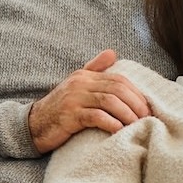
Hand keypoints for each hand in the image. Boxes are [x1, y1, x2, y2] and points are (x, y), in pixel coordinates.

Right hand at [28, 50, 151, 152]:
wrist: (34, 125)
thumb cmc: (60, 108)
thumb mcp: (77, 85)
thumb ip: (94, 69)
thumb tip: (112, 52)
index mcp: (85, 76)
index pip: (119, 79)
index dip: (136, 93)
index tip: (148, 108)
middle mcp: (80, 84)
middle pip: (117, 89)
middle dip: (136, 104)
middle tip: (147, 117)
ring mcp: (74, 99)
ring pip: (109, 101)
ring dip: (127, 114)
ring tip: (137, 125)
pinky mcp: (69, 115)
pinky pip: (95, 117)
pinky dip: (111, 123)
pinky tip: (120, 130)